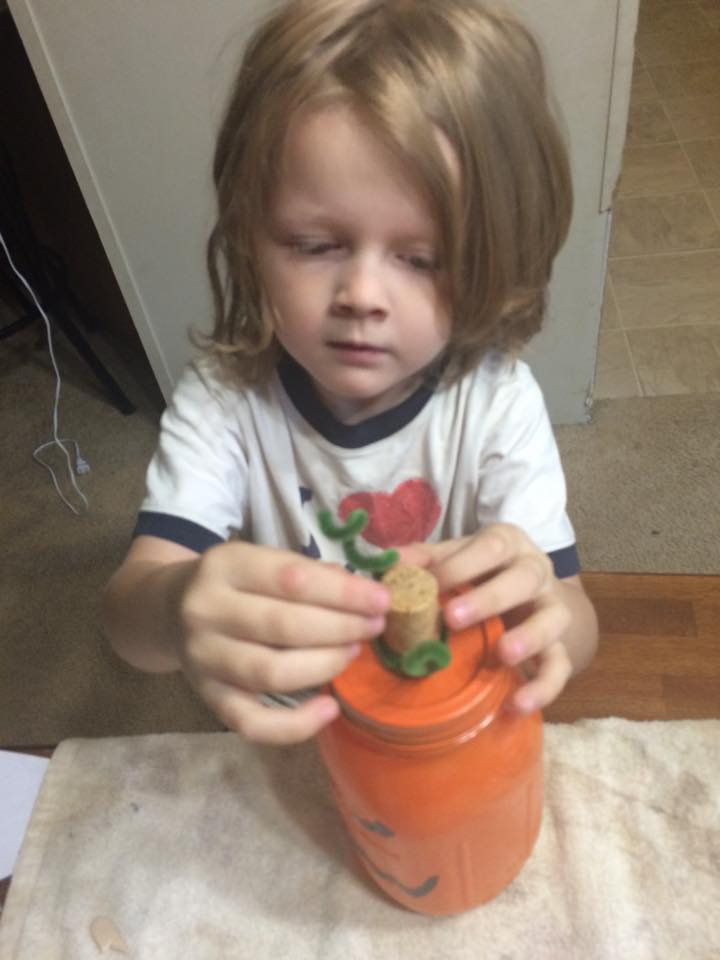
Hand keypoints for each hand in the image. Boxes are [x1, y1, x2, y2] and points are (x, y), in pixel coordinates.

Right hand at [175, 542, 389, 743]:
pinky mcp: (208, 698)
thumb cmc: (234, 583)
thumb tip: (363, 593)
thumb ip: (307, 573)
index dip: (343, 593)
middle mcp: (206, 610)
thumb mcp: (260, 560)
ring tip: (352, 653)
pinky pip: (252, 723)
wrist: (166, 610)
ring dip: (324, 665)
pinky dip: (295, 724)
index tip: (381, 600)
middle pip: (284, 626)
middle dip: (341, 628)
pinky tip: (329, 709)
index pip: (291, 578)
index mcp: (225, 565)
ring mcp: (203, 658)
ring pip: (271, 672)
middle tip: (373, 627)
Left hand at [399, 524, 574, 713]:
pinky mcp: (561, 645)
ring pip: (554, 619)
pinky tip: (516, 704)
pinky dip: (543, 688)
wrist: (528, 592)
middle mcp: (536, 570)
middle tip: (453, 618)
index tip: (430, 584)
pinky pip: (561, 666)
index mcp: (509, 543)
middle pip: (524, 578)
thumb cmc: (480, 571)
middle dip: (489, 598)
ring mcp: (553, 607)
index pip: (490, 547)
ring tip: (504, 655)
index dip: (460, 565)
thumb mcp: (456, 557)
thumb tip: (388, 563)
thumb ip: (426, 559)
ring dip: (530, 637)